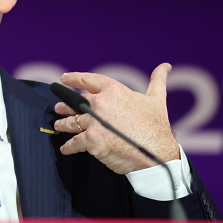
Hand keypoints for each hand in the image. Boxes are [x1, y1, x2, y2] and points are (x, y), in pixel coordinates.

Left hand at [53, 63, 178, 173]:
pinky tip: (65, 148)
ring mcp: (94, 122)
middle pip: (77, 103)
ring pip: (72, 122)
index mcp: (114, 90)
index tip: (63, 79)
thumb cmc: (157, 128)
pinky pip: (74, 142)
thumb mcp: (157, 100)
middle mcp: (101, 103)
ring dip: (63, 124)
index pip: (88, 80)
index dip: (74, 78)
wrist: (157, 155)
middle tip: (58, 108)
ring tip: (58, 124)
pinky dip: (68, 146)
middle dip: (65, 106)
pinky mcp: (91, 140)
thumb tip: (164, 67)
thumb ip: (157, 81)